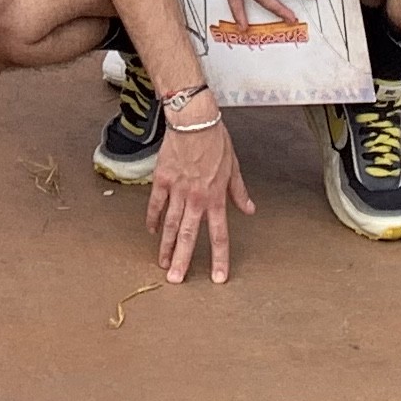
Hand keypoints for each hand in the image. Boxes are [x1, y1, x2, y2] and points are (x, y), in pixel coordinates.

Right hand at [144, 96, 253, 285]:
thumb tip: (249, 210)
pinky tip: (150, 231)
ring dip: (165, 246)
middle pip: (189, 236)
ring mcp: (177, 190)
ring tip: (161, 263)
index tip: (218, 278)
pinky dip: (152, 218)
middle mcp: (196, 199)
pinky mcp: (162, 179)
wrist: (194, 120)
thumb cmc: (216, 140)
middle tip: (176, 280)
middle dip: (182, 260)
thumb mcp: (233, 168)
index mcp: (216, 198)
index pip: (220, 235)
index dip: (220, 258)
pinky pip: (155, 204)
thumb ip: (238, 193)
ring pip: (170, 224)